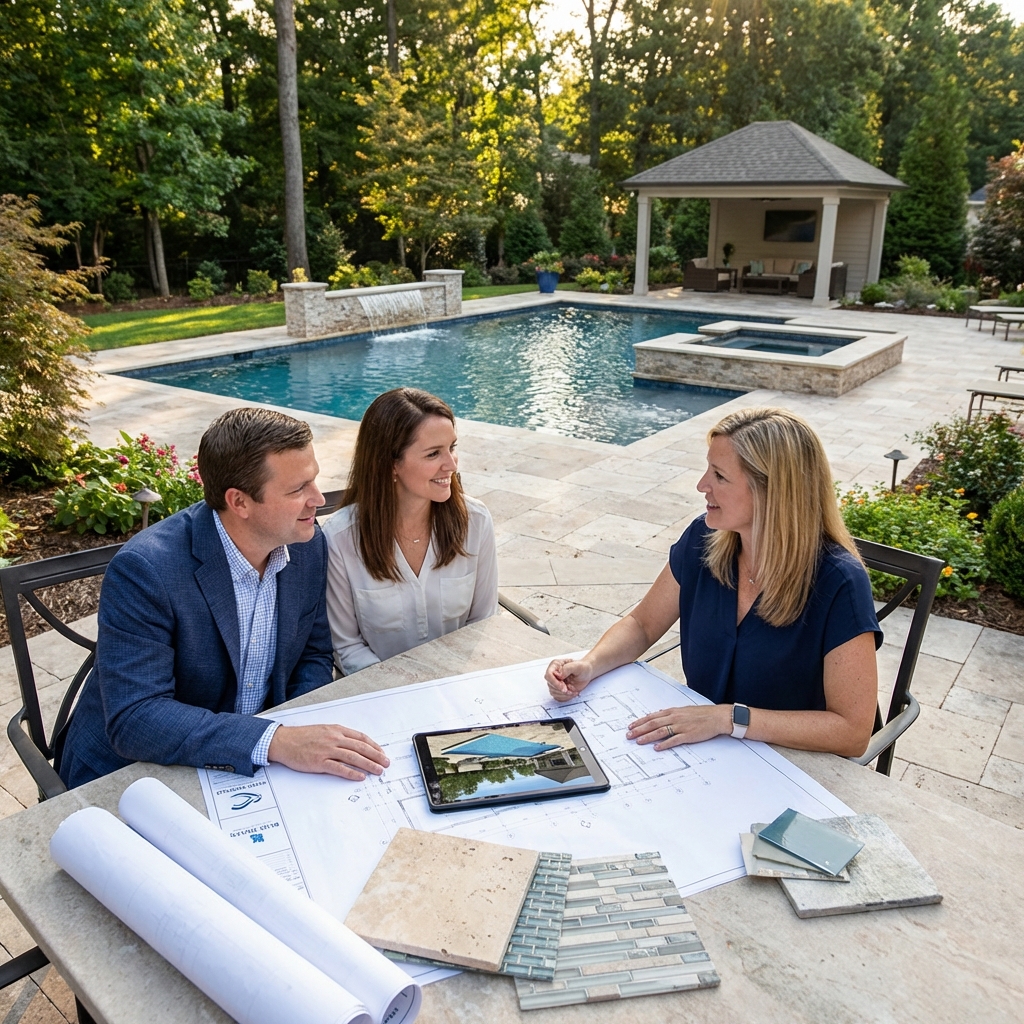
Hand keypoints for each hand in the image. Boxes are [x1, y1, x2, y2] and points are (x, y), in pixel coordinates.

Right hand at [268, 724, 389, 780]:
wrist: (283, 741)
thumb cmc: (302, 736)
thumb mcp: (324, 730)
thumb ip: (339, 736)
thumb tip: (354, 744)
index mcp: (336, 730)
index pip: (361, 738)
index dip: (374, 746)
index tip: (382, 752)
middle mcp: (334, 739)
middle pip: (360, 748)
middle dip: (376, 756)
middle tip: (386, 763)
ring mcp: (327, 750)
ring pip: (353, 757)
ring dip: (368, 765)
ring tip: (378, 771)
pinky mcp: (319, 762)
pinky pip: (339, 768)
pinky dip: (351, 773)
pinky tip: (360, 776)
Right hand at [545, 657, 595, 701]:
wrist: (587, 673)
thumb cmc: (583, 667)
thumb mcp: (577, 666)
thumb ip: (567, 668)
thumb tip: (559, 675)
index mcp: (555, 665)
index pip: (549, 675)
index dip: (555, 682)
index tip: (564, 686)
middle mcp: (554, 674)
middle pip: (550, 685)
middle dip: (560, 689)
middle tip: (569, 689)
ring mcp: (555, 682)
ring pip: (553, 692)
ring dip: (564, 694)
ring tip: (573, 690)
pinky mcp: (559, 689)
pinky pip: (558, 697)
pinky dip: (565, 697)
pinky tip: (572, 693)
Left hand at [626, 705, 731, 749]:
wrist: (717, 716)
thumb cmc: (701, 714)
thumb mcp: (683, 710)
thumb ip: (671, 713)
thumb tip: (659, 714)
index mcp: (672, 711)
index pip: (652, 717)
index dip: (640, 721)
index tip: (630, 726)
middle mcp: (674, 718)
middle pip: (653, 724)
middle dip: (639, 730)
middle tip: (629, 735)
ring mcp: (681, 726)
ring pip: (660, 732)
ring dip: (648, 737)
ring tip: (638, 741)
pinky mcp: (688, 735)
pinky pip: (674, 740)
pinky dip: (664, 744)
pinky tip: (657, 748)